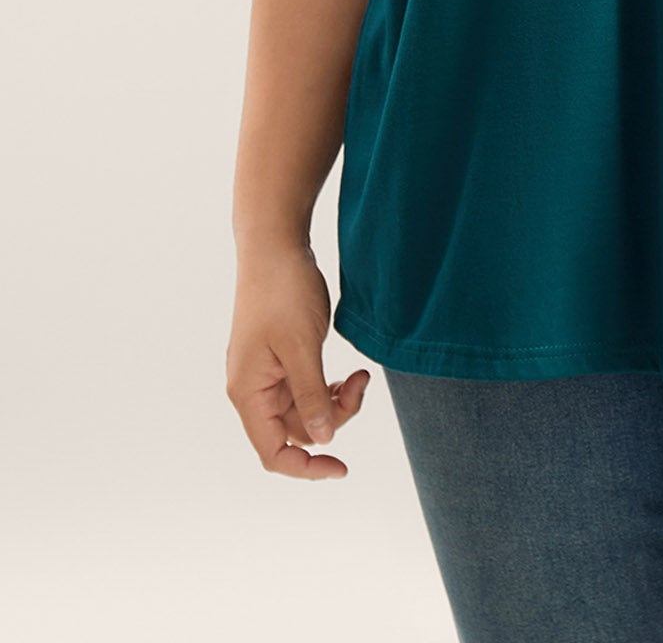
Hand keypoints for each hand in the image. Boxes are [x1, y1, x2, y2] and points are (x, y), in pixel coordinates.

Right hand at [226, 239, 369, 476]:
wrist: (275, 247)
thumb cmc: (282, 293)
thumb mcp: (302, 347)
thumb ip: (311, 396)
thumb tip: (321, 440)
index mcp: (248, 393)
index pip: (272, 452)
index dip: (305, 468)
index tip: (342, 468)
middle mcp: (254, 389)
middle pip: (296, 431)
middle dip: (334, 418)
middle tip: (361, 384)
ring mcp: (267, 373)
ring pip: (306, 409)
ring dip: (336, 401)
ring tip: (359, 376)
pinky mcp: (283, 358)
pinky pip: (307, 388)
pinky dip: (329, 387)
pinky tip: (347, 373)